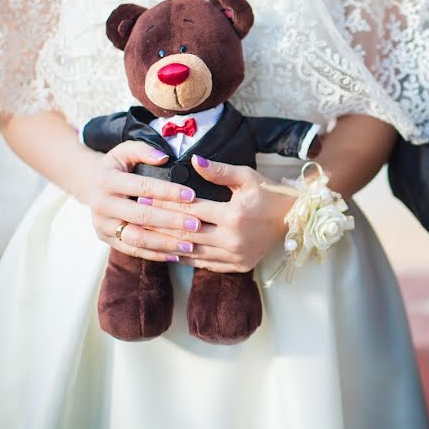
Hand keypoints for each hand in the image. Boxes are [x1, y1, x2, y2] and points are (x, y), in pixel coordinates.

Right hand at [87, 141, 199, 261]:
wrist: (89, 184)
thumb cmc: (117, 165)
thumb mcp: (125, 150)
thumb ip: (144, 150)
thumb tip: (164, 157)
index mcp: (107, 180)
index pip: (142, 186)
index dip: (168, 191)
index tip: (192, 195)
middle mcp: (101, 204)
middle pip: (141, 216)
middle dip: (171, 221)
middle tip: (197, 224)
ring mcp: (103, 224)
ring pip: (137, 238)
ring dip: (165, 243)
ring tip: (190, 245)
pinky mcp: (106, 238)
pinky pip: (132, 250)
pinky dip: (155, 254)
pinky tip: (177, 255)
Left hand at [143, 155, 294, 272]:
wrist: (293, 220)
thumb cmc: (269, 194)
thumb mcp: (247, 177)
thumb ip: (219, 171)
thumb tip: (194, 161)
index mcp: (233, 215)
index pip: (190, 209)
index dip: (165, 202)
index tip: (144, 196)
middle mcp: (232, 239)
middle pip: (185, 233)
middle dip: (158, 224)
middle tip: (135, 218)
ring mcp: (234, 256)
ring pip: (192, 252)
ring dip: (166, 245)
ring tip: (144, 237)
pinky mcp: (237, 266)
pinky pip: (204, 264)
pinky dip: (185, 258)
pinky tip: (167, 252)